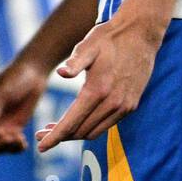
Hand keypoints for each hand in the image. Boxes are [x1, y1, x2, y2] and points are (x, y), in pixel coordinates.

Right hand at [0, 56, 48, 153]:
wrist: (33, 73)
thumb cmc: (14, 78)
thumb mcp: (2, 93)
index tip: (0, 132)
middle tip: (10, 139)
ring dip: (6, 148)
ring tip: (20, 138)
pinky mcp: (12, 129)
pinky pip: (10, 147)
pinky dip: (16, 149)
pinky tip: (23, 142)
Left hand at [35, 9, 165, 151]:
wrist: (141, 33)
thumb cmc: (110, 37)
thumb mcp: (88, 45)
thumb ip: (75, 62)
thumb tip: (60, 73)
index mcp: (97, 90)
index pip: (71, 123)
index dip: (54, 137)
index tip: (40, 147)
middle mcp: (112, 103)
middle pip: (81, 131)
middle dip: (60, 136)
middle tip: (41, 134)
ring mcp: (124, 106)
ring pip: (94, 132)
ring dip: (75, 134)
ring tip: (57, 128)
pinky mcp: (131, 105)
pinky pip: (107, 124)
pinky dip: (91, 127)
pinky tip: (81, 118)